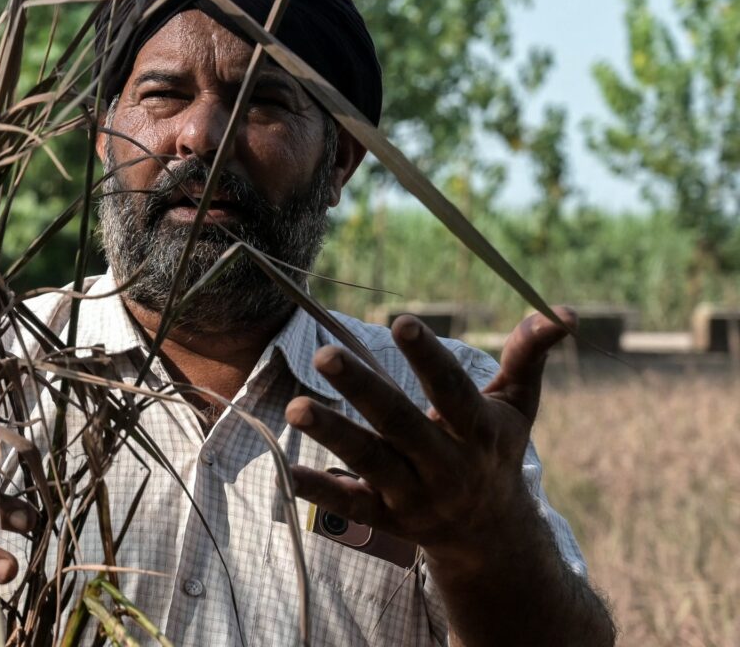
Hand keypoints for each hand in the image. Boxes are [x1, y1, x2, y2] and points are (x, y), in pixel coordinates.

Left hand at [284, 308, 574, 560]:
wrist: (493, 537)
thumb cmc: (497, 451)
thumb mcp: (518, 405)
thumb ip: (529, 355)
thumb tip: (561, 310)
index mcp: (478, 431)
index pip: (453, 391)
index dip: (429, 358)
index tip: (402, 321)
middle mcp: (446, 465)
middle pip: (401, 424)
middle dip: (363, 389)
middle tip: (324, 354)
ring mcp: (415, 496)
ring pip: (371, 463)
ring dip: (333, 434)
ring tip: (293, 408)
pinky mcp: (387, 519)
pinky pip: (352, 505)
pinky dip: (319, 490)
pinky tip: (286, 470)